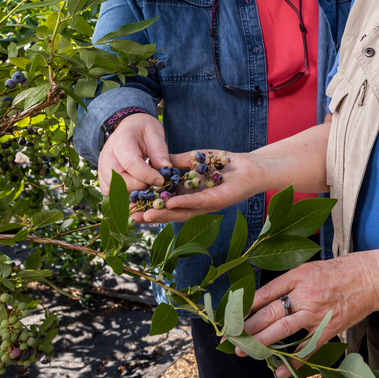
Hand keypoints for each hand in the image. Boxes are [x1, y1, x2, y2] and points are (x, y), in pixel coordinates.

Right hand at [97, 113, 169, 195]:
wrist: (128, 126)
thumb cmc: (142, 129)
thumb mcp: (155, 133)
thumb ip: (160, 151)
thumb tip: (166, 169)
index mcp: (121, 141)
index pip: (131, 164)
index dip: (147, 175)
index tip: (161, 180)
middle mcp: (107, 156)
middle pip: (118, 180)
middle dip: (138, 186)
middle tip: (153, 184)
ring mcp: (102, 167)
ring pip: (112, 189)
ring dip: (130, 193)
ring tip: (145, 186)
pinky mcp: (102, 176)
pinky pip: (109, 192)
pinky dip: (122, 195)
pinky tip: (136, 190)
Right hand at [134, 151, 258, 223]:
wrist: (251, 165)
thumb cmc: (224, 163)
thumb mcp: (194, 159)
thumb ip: (176, 162)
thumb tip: (155, 161)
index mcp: (188, 194)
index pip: (164, 202)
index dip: (147, 205)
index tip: (127, 206)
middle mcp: (196, 204)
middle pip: (169, 212)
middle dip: (150, 216)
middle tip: (130, 218)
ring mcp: (207, 204)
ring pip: (182, 212)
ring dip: (163, 214)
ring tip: (145, 216)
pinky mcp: (219, 200)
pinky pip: (199, 202)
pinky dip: (184, 202)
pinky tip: (170, 203)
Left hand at [237, 250, 378, 377]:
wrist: (371, 278)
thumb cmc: (341, 270)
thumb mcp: (311, 268)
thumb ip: (289, 282)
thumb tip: (264, 299)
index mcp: (299, 276)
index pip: (265, 293)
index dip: (245, 306)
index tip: (230, 316)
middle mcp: (306, 294)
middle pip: (269, 313)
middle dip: (247, 328)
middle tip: (230, 338)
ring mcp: (317, 314)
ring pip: (282, 331)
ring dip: (261, 343)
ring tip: (245, 351)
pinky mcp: (329, 329)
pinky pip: (306, 348)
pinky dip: (292, 361)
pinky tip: (278, 371)